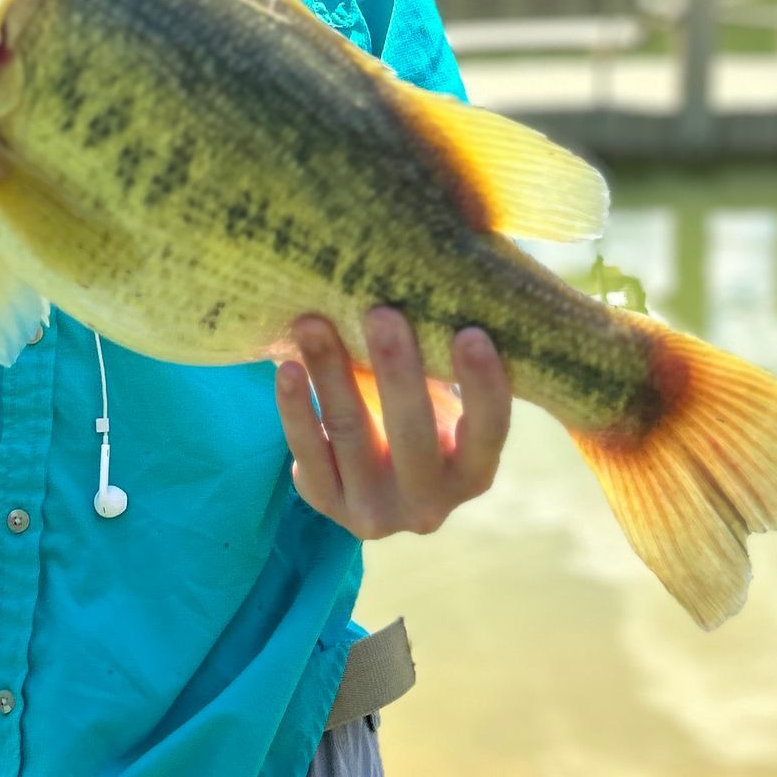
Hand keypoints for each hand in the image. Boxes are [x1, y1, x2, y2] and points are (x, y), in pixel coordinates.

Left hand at [275, 306, 511, 537]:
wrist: (372, 476)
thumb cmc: (422, 413)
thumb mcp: (444, 397)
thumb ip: (447, 354)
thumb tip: (453, 265)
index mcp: (473, 473)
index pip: (487, 431)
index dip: (484, 386)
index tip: (471, 332)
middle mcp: (429, 504)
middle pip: (413, 434)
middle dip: (397, 371)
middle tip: (380, 313)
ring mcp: (375, 511)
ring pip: (349, 435)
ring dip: (331, 373)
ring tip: (313, 323)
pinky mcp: (326, 503)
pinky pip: (306, 453)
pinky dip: (296, 409)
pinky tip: (288, 369)